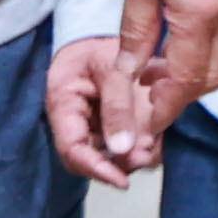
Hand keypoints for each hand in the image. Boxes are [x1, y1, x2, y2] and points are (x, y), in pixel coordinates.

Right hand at [44, 35, 152, 185]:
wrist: (102, 37)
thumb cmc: (99, 47)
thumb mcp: (110, 66)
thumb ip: (118, 105)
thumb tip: (125, 149)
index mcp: (62, 104)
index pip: (71, 148)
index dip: (95, 168)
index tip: (121, 180)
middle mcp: (74, 122)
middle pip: (89, 159)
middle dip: (118, 165)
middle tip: (145, 156)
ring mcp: (93, 126)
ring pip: (109, 156)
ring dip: (132, 159)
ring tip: (152, 147)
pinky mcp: (112, 127)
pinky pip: (125, 146)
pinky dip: (142, 149)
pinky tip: (155, 142)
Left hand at [110, 0, 217, 162]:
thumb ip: (136, 30)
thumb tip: (129, 72)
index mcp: (201, 16)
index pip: (186, 82)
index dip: (163, 108)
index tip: (143, 126)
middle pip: (211, 78)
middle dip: (181, 98)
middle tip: (147, 104)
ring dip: (191, 74)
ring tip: (154, 73)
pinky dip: (201, 49)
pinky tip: (174, 41)